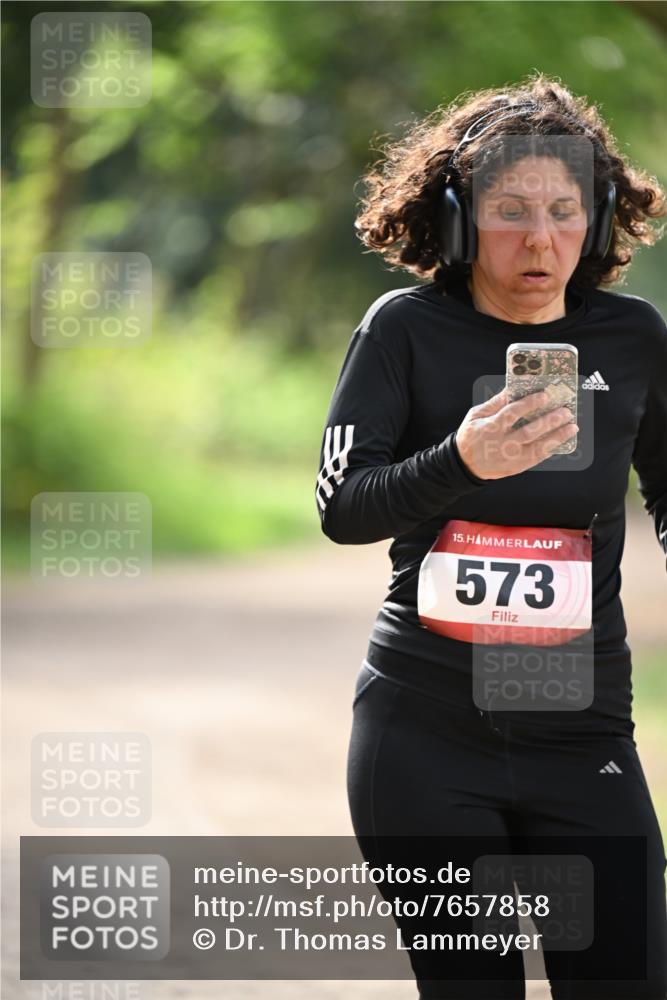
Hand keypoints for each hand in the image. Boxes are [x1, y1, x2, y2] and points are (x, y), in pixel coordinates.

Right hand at [455, 387, 577, 480]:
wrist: (465, 465)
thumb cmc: (471, 435)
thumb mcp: (476, 415)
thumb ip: (495, 403)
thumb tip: (511, 387)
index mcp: (491, 427)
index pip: (513, 413)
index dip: (530, 403)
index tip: (544, 395)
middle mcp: (503, 443)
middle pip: (530, 431)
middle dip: (550, 420)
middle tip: (566, 411)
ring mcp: (511, 457)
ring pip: (538, 447)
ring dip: (557, 436)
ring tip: (572, 427)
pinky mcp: (516, 467)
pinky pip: (537, 458)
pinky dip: (550, 449)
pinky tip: (561, 441)